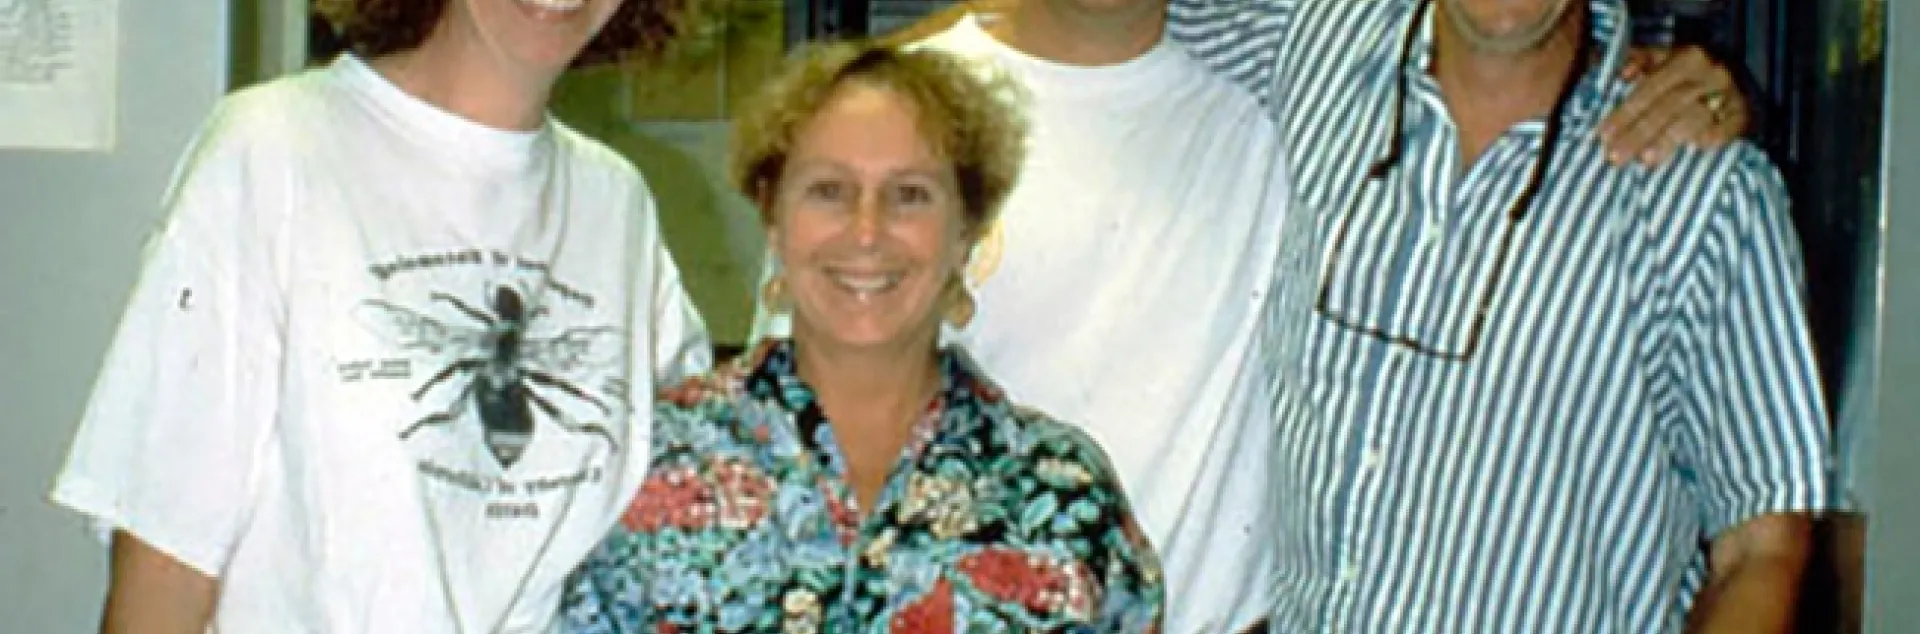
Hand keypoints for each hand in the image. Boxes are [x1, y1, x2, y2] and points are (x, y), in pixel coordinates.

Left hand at [1599, 45, 1749, 165]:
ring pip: (1695, 116)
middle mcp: (1709, 72)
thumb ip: (1641, 63)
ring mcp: (1730, 92)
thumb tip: (1619, 75)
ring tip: (1647, 160)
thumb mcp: (1667, 60)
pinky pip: (1732, 123)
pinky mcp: (1745, 112)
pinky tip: (1700, 147)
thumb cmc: (1690, 76)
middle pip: (1668, 105)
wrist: (1740, 80)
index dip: (1625, 112)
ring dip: (1669, 138)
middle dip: (1639, 132)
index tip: (1604, 136)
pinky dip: (1718, 134)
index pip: (1649, 88)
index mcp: (1685, 58)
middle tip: (1617, 157)